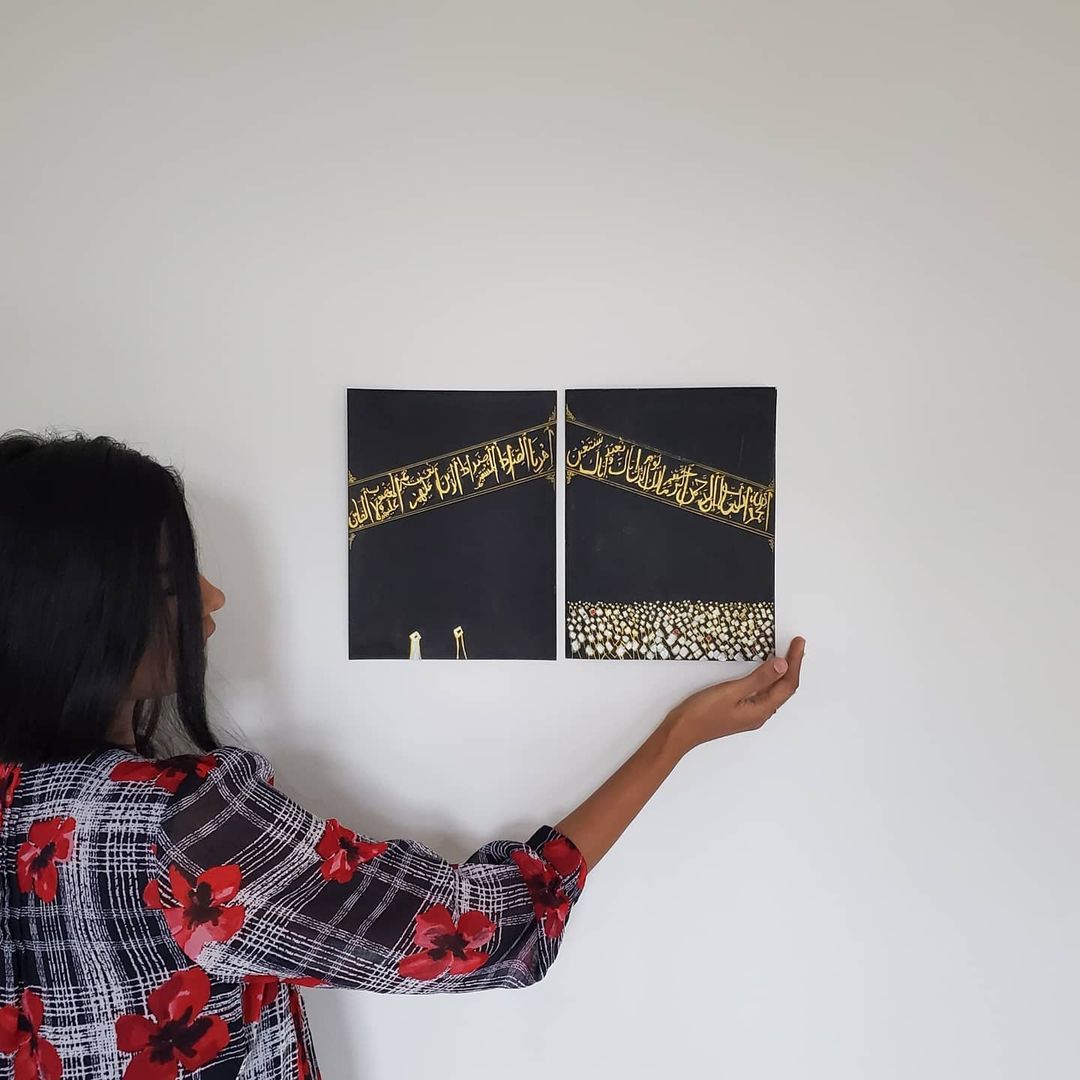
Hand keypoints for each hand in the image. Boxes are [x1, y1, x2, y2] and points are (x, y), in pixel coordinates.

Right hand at [663, 636, 805, 753]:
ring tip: (788, 655)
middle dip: (793, 666)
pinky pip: (763, 693)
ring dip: (782, 673)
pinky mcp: (741, 711)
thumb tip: (782, 665)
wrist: (681, 731)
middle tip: (796, 645)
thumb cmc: (703, 713)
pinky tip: (766, 671)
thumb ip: (758, 678)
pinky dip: (769, 679)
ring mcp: (750, 714)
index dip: (795, 662)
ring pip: (774, 691)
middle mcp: (760, 714)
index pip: (787, 684)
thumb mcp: (731, 691)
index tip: (798, 643)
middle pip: (784, 689)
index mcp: (761, 710)